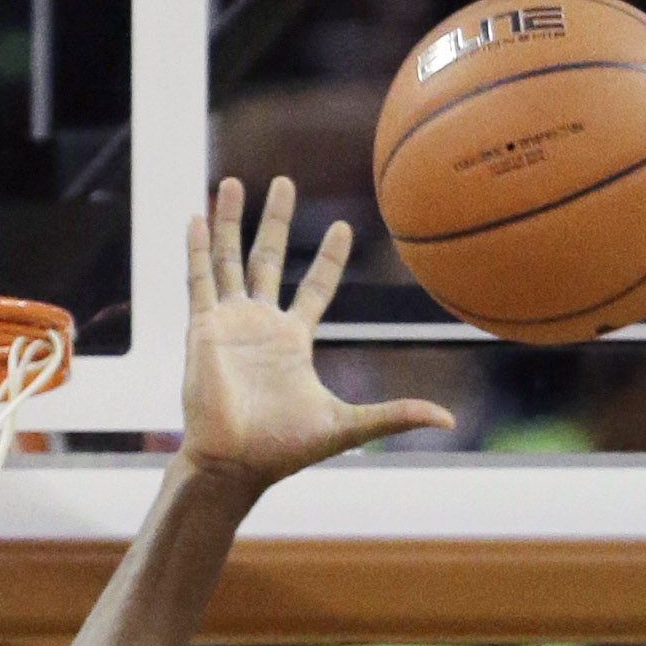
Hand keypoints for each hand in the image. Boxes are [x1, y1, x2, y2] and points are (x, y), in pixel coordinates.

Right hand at [181, 178, 449, 497]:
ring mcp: (230, 324)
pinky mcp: (204, 329)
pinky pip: (199, 280)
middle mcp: (260, 325)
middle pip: (270, 259)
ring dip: (231, 221)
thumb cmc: (283, 451)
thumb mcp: (349, 426)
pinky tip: (195, 216)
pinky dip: (196, 248)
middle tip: (286, 181)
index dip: (330, 259)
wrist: (234, 464)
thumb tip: (450, 420)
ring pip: (231, 259)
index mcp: (292, 342)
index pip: (315, 288)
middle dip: (278, 221)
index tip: (343, 226)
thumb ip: (395, 415)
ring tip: (234, 181)